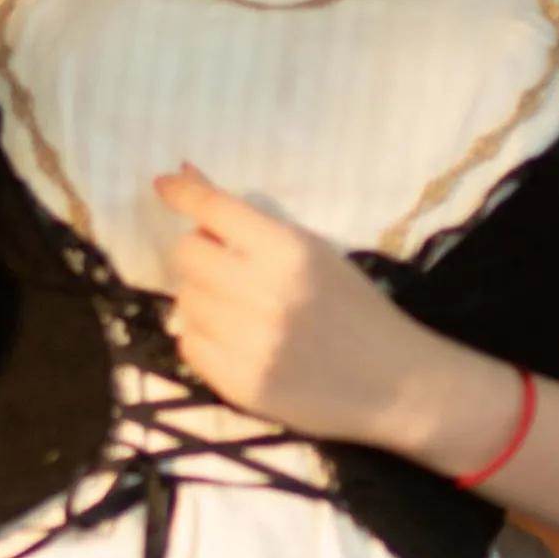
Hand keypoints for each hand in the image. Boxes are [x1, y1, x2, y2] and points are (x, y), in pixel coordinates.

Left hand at [152, 164, 441, 448]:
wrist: (394, 383)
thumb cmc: (356, 310)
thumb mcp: (315, 254)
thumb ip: (253, 223)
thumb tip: (186, 174)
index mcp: (290, 251)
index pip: (215, 210)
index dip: (183, 193)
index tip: (164, 185)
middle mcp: (265, 292)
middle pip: (187, 255)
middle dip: (198, 255)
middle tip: (221, 267)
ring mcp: (250, 341)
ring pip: (184, 301)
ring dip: (202, 299)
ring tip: (239, 310)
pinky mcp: (241, 382)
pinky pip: (189, 344)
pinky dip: (203, 337)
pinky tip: (236, 340)